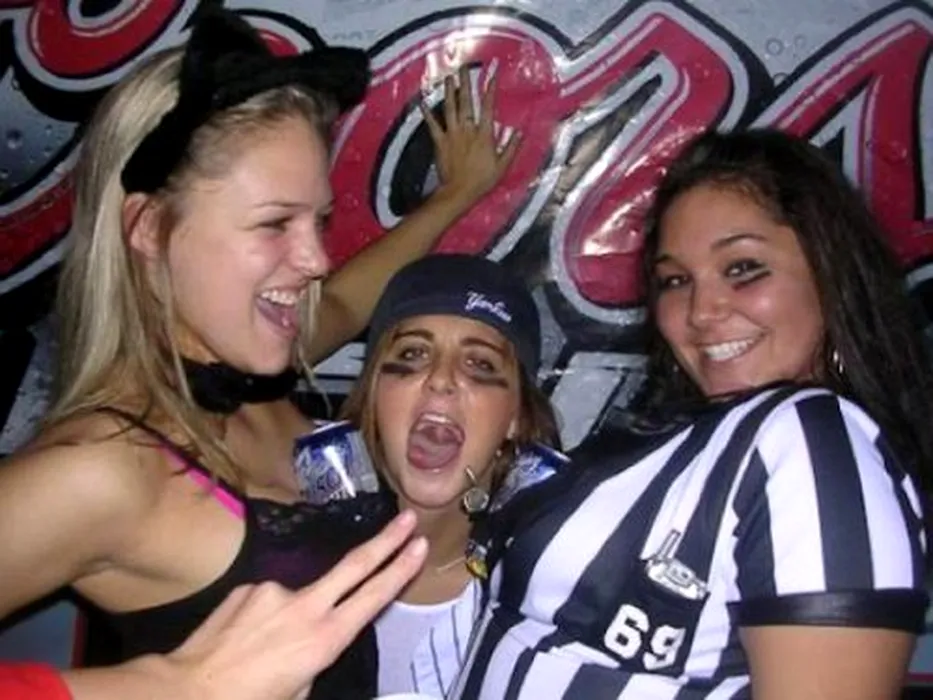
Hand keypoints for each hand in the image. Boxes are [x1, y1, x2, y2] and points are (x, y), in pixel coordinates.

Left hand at [166, 510, 425, 699]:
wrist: (191, 690)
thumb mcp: (300, 690)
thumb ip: (314, 656)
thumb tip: (310, 640)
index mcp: (326, 638)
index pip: (373, 597)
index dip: (400, 570)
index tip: (420, 545)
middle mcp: (306, 606)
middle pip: (355, 565)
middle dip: (385, 540)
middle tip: (408, 517)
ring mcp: (275, 590)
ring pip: (298, 598)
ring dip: (291, 618)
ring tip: (262, 652)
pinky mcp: (249, 587)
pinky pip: (266, 601)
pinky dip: (263, 618)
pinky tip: (244, 641)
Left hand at [421, 63, 519, 204]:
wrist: (459, 192)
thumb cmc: (482, 181)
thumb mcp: (502, 165)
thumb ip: (511, 147)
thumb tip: (521, 131)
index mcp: (484, 134)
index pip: (488, 107)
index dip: (490, 89)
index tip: (492, 75)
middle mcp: (467, 130)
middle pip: (466, 101)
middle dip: (465, 83)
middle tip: (463, 67)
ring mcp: (452, 135)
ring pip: (450, 108)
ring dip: (448, 91)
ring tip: (448, 77)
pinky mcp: (440, 142)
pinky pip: (433, 125)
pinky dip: (427, 113)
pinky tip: (423, 102)